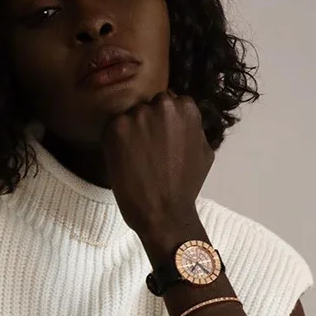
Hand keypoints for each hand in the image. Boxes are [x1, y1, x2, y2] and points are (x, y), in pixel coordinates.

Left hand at [100, 90, 213, 237]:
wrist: (164, 213)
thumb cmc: (185, 186)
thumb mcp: (204, 150)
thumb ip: (193, 128)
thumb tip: (185, 120)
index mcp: (186, 107)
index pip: (168, 102)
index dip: (161, 123)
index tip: (159, 140)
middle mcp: (162, 105)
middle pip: (147, 105)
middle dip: (145, 123)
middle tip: (145, 150)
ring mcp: (138, 115)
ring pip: (129, 116)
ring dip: (129, 132)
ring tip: (135, 159)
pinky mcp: (116, 128)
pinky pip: (112, 128)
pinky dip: (114, 142)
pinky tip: (124, 161)